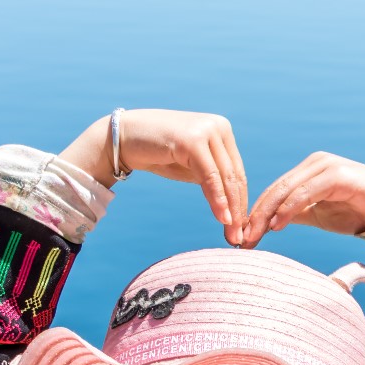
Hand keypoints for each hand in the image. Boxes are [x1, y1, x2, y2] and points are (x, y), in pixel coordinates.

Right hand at [61, 109, 250, 244]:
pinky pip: (210, 177)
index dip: (241, 201)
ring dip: (230, 209)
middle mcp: (218, 127)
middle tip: (240, 238)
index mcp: (221, 130)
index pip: (237, 171)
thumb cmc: (157, 154)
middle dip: (238, 209)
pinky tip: (222, 219)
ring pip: (225, 178)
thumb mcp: (192, 167)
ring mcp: (205, 130)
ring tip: (233, 234)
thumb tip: (236, 205)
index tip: (242, 227)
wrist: (121, 139)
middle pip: (234, 176)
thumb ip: (214, 178)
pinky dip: (217, 200)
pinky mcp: (191, 140)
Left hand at [241, 152, 364, 249]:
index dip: (256, 213)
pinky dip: (288, 209)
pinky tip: (276, 226)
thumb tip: (269, 223)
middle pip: (276, 189)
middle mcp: (314, 163)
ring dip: (266, 215)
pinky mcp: (336, 175)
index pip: (275, 191)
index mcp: (308, 170)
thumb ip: (296, 213)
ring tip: (253, 236)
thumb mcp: (320, 215)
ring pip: (286, 190)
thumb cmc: (360, 212)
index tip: (242, 237)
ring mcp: (325, 166)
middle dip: (256, 216)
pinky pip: (305, 193)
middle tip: (241, 240)